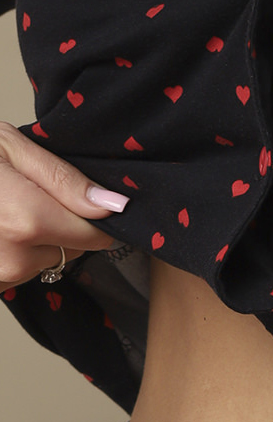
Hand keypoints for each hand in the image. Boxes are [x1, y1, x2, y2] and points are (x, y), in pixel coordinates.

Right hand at [0, 119, 127, 287]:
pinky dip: (20, 248)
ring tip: (7, 202)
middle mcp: (14, 258)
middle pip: (74, 248)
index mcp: (24, 220)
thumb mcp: (8, 145)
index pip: (95, 234)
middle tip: (30, 188)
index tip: (92, 197)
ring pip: (50, 260)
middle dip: (64, 222)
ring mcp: (1, 276)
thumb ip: (63, 179)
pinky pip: (25, 267)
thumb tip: (112, 207)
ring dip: (41, 236)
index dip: (98, 215)